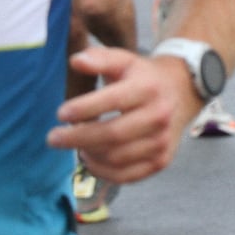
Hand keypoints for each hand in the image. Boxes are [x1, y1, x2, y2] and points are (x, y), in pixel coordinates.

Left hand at [49, 46, 202, 182]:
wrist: (180, 94)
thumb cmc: (142, 77)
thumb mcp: (124, 60)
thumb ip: (99, 58)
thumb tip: (76, 61)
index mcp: (148, 88)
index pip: (113, 100)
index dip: (84, 109)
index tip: (60, 113)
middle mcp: (159, 116)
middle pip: (112, 134)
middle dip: (77, 138)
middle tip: (53, 138)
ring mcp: (162, 142)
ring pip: (116, 157)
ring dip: (89, 153)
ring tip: (75, 144)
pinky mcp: (161, 161)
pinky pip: (126, 176)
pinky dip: (102, 171)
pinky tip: (89, 158)